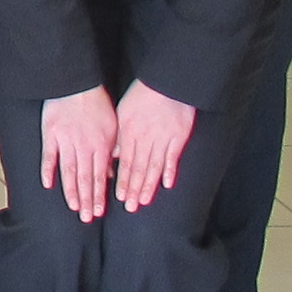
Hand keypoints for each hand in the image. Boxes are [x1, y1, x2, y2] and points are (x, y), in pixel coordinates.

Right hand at [38, 87, 117, 225]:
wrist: (75, 84)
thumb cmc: (96, 102)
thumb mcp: (113, 126)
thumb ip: (112, 149)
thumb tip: (111, 172)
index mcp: (100, 145)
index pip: (100, 177)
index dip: (99, 195)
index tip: (98, 211)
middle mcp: (83, 147)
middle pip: (85, 179)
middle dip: (86, 200)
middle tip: (86, 218)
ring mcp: (65, 142)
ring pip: (68, 172)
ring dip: (71, 191)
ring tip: (73, 207)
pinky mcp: (50, 135)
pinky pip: (49, 156)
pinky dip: (48, 171)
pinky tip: (48, 185)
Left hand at [112, 80, 196, 209]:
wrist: (167, 83)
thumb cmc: (142, 96)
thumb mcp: (123, 113)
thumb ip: (118, 136)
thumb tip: (112, 156)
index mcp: (129, 133)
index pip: (124, 162)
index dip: (122, 181)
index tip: (120, 197)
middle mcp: (145, 139)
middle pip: (138, 168)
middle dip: (134, 189)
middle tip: (130, 207)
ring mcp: (162, 139)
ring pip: (153, 166)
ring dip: (149, 185)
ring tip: (144, 201)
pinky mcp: (179, 137)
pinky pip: (172, 157)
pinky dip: (169, 171)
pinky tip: (167, 184)